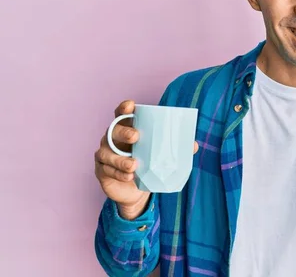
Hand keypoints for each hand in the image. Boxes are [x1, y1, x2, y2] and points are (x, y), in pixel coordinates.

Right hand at [94, 100, 199, 218]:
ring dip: (120, 159)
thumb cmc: (148, 164)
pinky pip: (107, 169)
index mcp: (127, 129)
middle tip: (136, 137)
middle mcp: (112, 138)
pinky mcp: (101, 170)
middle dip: (124, 132)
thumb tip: (194, 145)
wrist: (135, 190)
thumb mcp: (161, 155)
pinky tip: (129, 176)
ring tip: (134, 165)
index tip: (131, 106)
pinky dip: (118, 173)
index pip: (122, 114)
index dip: (124, 108)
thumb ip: (176, 148)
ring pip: (107, 153)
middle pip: (113, 130)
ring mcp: (104, 153)